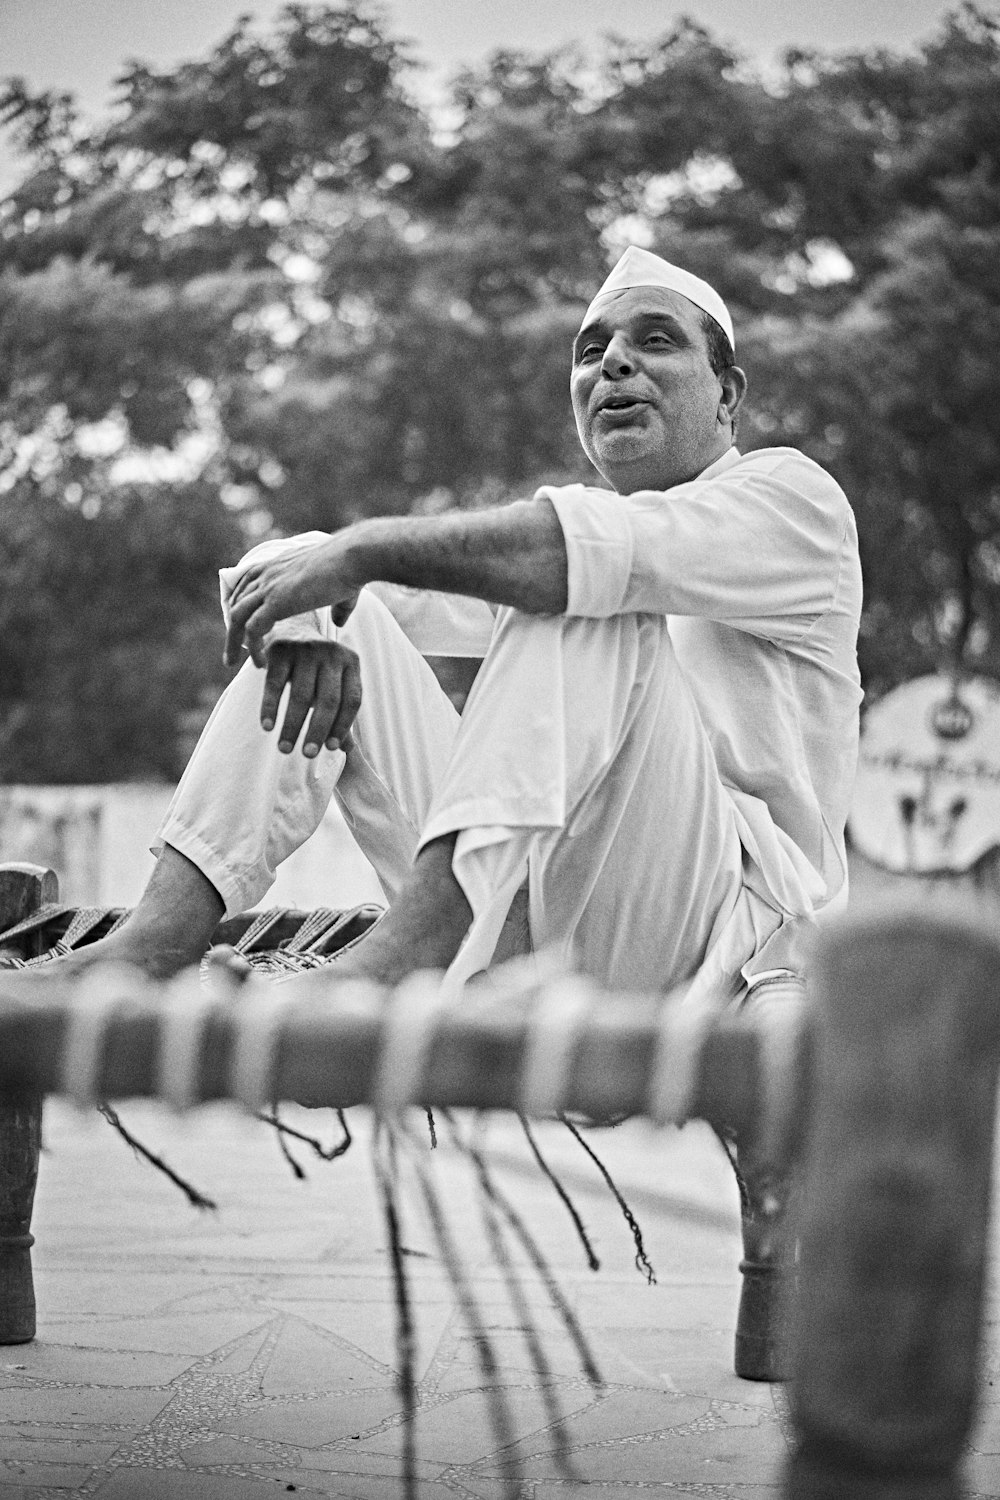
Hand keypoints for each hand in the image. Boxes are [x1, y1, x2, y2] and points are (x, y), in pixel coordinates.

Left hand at [224, 536, 359, 666]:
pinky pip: (252, 629)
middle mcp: (266, 573)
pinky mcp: (275, 602)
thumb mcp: (339, 590)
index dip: (240, 609)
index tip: (242, 631)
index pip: (245, 587)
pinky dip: (253, 649)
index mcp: (276, 565)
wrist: (351, 559)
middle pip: (236, 603)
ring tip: (231, 663)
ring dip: (233, 642)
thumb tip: (339, 622)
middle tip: (231, 652)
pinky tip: (260, 663)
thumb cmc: (350, 570)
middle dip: (231, 629)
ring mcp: (268, 587)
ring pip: (237, 618)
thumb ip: (336, 607)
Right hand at [259, 639, 361, 756]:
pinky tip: (267, 727)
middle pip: (328, 700)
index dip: (343, 726)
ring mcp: (306, 649)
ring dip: (292, 726)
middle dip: (317, 731)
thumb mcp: (334, 682)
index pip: (352, 700)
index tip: (332, 749)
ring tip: (285, 749)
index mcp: (351, 662)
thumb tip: (347, 749)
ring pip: (300, 696)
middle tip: (308, 755)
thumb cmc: (317, 667)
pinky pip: (274, 685)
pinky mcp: (280, 650)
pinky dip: (270, 708)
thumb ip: (340, 711)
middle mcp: (331, 653)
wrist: (290, 628)